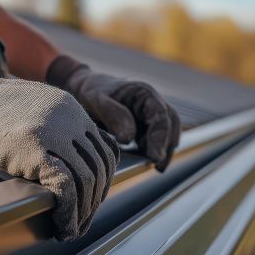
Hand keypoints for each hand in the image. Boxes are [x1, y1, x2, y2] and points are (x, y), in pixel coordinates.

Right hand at [0, 48, 119, 240]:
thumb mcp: (31, 111)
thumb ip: (56, 128)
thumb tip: (68, 164)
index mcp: (71, 109)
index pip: (105, 151)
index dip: (101, 183)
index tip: (89, 203)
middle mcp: (70, 118)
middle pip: (99, 168)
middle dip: (94, 202)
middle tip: (82, 223)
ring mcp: (54, 132)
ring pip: (87, 181)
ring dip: (83, 213)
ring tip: (72, 231)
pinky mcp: (35, 148)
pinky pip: (66, 187)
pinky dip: (69, 213)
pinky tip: (63, 228)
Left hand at [46, 56, 180, 170]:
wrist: (84, 87)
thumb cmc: (91, 91)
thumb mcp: (97, 99)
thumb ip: (114, 116)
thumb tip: (128, 138)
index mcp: (144, 93)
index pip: (161, 116)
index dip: (160, 137)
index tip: (155, 157)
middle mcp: (152, 102)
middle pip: (170, 124)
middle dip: (166, 146)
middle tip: (158, 166)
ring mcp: (149, 114)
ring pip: (166, 132)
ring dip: (163, 149)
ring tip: (157, 168)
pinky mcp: (144, 125)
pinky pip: (154, 138)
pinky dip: (154, 150)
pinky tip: (147, 162)